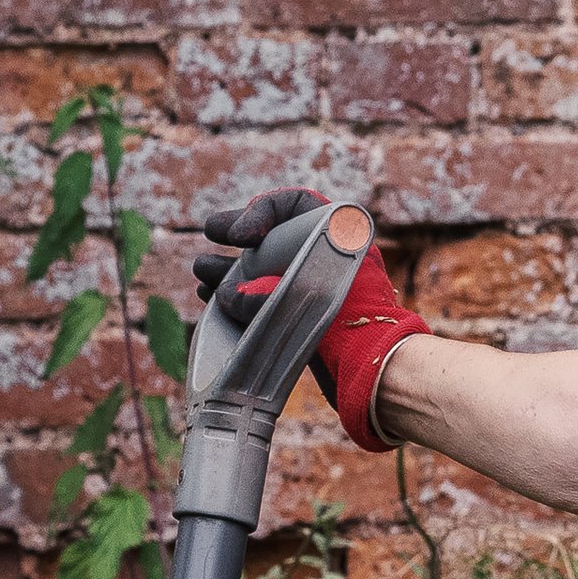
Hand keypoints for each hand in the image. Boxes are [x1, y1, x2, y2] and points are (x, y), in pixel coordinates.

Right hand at [190, 188, 430, 452]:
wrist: (375, 372)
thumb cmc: (353, 323)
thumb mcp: (307, 290)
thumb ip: (264, 288)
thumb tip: (231, 297)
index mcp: (336, 235)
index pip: (291, 206)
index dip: (260, 212)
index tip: (241, 237)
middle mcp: (321, 258)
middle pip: (270, 236)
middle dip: (235, 232)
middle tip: (213, 231)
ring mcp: (307, 290)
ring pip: (257, 270)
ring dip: (226, 268)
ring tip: (203, 272)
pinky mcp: (296, 320)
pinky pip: (257, 301)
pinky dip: (232, 298)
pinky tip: (210, 298)